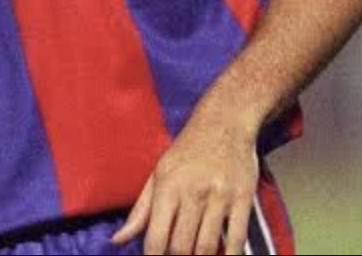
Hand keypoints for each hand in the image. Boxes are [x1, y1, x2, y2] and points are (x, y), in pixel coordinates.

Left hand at [109, 123, 259, 254]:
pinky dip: (230, 255)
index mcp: (167, 186)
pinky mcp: (242, 198)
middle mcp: (192, 192)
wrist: (225, 120)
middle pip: (181, 247)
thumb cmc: (189, 147)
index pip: (156, 237)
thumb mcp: (158, 172)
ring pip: (207, 246)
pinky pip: (236, 237)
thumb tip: (119, 239)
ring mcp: (219, 196)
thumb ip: (140, 210)